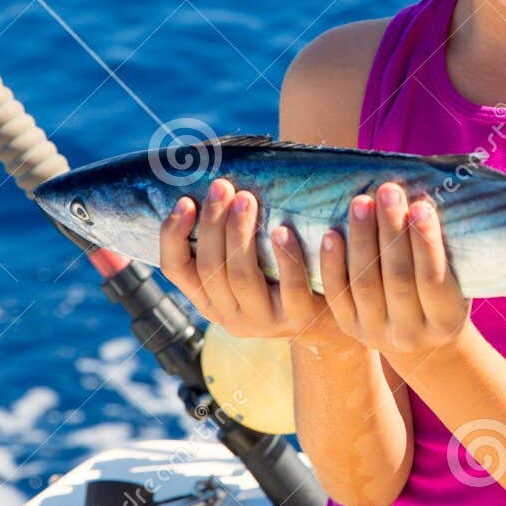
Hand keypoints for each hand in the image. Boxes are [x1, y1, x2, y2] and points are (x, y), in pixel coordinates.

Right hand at [158, 177, 350, 350]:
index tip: (185, 201)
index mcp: (209, 298)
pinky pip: (290, 287)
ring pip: (242, 276)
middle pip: (210, 268)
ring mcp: (263, 320)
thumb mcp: (247, 261)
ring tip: (246, 198)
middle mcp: (229, 315)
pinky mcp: (297, 318)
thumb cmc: (281, 270)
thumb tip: (208, 185)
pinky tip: (284, 231)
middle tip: (222, 187)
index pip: (176, 269)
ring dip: (240, 233)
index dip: (173, 235)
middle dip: (213, 223)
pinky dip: (287, 257)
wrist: (332, 311)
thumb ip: (225, 237)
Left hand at [323, 182, 469, 361]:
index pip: (433, 279)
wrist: (420, 343)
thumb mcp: (456, 282)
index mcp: (444, 321)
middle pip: (397, 277)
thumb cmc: (442, 296)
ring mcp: (376, 332)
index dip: (426, 242)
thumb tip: (424, 197)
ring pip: (365, 282)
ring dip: (362, 238)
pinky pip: (337, 294)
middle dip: (392, 230)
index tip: (421, 205)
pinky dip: (332, 263)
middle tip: (388, 191)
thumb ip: (442, 251)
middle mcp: (409, 333)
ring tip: (361, 201)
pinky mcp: (349, 327)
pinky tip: (331, 233)